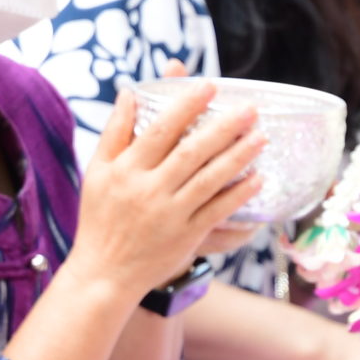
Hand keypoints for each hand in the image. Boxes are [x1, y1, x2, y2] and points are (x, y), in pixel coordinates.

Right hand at [76, 84, 264, 294]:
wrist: (104, 273)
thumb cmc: (99, 218)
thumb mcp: (97, 172)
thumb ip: (115, 132)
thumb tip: (129, 92)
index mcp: (126, 170)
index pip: (160, 130)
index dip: (186, 106)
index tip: (209, 86)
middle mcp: (148, 191)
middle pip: (191, 153)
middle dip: (223, 128)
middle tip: (250, 109)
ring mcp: (169, 215)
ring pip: (209, 180)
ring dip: (238, 157)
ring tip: (261, 137)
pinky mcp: (185, 238)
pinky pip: (217, 212)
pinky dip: (238, 195)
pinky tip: (258, 178)